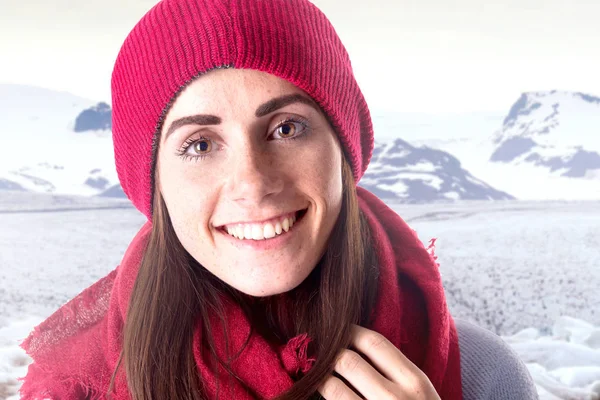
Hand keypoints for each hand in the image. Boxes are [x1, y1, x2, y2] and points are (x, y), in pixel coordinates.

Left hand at [317, 325, 440, 398]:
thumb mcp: (420, 393)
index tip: (336, 329)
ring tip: (312, 372)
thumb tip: (353, 343)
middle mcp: (395, 399)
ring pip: (332, 387)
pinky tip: (317, 395)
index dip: (350, 331)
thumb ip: (396, 371)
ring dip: (317, 377)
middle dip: (327, 352)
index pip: (374, 343)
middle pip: (347, 361)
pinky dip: (321, 398)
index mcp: (415, 382)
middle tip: (315, 348)